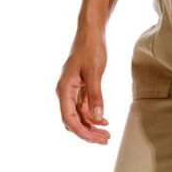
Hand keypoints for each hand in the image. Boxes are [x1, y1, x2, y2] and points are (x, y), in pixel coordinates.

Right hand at [56, 29, 110, 143]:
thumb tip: (98, 117)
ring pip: (79, 114)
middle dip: (88, 132)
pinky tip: (104, 120)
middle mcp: (65, 92)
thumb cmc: (91, 48)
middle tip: (105, 140)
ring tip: (107, 133)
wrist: (91, 31)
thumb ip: (95, 95)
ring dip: (92, 125)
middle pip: (73, 120)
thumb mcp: (94, 72)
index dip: (82, 132)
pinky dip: (93, 114)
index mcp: (64, 89)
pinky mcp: (79, 86)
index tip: (96, 139)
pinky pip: (83, 106)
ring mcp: (72, 90)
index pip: (69, 119)